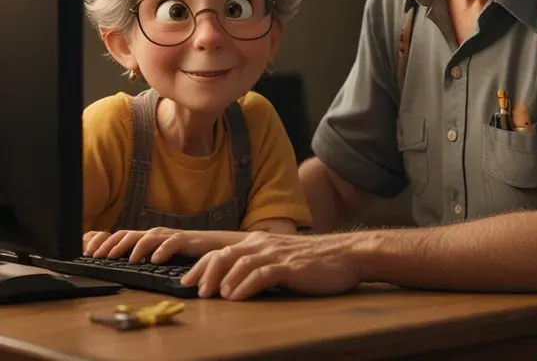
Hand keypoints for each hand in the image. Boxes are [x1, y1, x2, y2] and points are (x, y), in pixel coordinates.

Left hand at [82, 227, 182, 260]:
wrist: (210, 245)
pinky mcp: (184, 240)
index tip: (90, 255)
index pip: (121, 236)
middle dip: (113, 245)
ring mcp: (169, 235)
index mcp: (146, 238)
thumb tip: (117, 266)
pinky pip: (172, 242)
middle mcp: (155, 234)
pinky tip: (156, 260)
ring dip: (136, 248)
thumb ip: (141, 257)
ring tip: (128, 260)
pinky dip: (162, 250)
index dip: (105, 244)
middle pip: (130, 234)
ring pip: (148, 236)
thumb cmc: (183, 253)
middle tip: (101, 257)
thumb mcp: (157, 255)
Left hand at [180, 231, 362, 299]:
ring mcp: (276, 254)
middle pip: (224, 254)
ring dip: (223, 281)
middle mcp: (263, 244)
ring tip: (214, 296)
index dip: (202, 265)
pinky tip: (236, 297)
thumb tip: (233, 283)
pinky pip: (261, 275)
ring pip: (239, 263)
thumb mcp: (281, 257)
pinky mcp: (289, 267)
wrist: (345, 254)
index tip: (187, 281)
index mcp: (259, 242)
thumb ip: (259, 264)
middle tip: (195, 292)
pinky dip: (245, 286)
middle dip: (205, 273)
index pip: (222, 250)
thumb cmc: (313, 260)